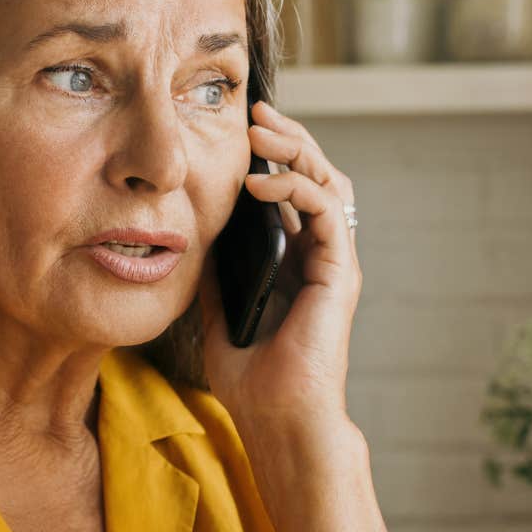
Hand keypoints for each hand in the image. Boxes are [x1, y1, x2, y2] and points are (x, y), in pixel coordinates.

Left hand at [198, 99, 360, 434]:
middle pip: (317, 175)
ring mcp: (334, 262)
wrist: (276, 419)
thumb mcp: (218, 310)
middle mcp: (321, 256)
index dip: (273, 155)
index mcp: (296, 261)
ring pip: (330, 182)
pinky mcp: (340, 272)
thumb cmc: (251, 379)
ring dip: (296, 150)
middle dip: (288, 138)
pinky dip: (295, 186)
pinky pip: (326, 210)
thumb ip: (216, 270)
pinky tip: (259, 182)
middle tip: (256, 112)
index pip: (293, 190)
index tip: (241, 130)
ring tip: (260, 132)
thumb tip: (192, 232)